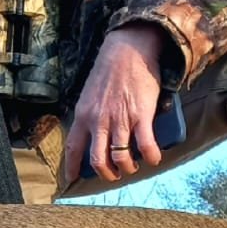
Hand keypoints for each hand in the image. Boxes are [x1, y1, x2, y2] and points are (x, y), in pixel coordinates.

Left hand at [64, 24, 165, 183]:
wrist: (128, 49)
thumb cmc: (110, 68)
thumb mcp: (90, 92)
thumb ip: (92, 112)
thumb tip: (99, 131)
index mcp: (83, 114)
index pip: (73, 147)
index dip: (72, 166)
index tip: (72, 178)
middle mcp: (99, 120)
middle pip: (97, 160)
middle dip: (106, 173)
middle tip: (113, 174)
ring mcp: (120, 119)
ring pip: (120, 158)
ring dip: (127, 168)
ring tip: (132, 166)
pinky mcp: (141, 116)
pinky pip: (145, 146)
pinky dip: (151, 157)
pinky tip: (154, 158)